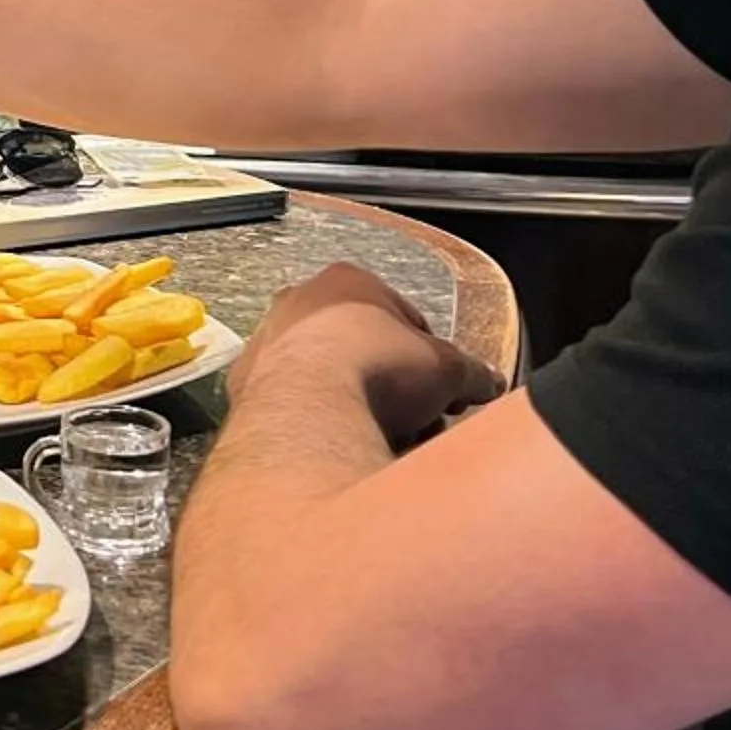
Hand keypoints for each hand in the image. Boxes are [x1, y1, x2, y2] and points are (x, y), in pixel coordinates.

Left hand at [228, 263, 506, 447]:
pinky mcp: (243, 389)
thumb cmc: (375, 371)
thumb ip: (471, 371)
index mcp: (347, 282)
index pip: (401, 316)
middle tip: (414, 419)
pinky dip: (316, 425)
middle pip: (357, 347)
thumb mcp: (447, 369)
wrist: (307, 415)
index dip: (427, 357)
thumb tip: (487, 380)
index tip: (440, 388)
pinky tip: (339, 447)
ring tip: (379, 439)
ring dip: (351, 404)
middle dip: (388, 384)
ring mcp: (265, 344)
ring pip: (322, 377)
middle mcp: (297, 304)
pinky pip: (293, 408)